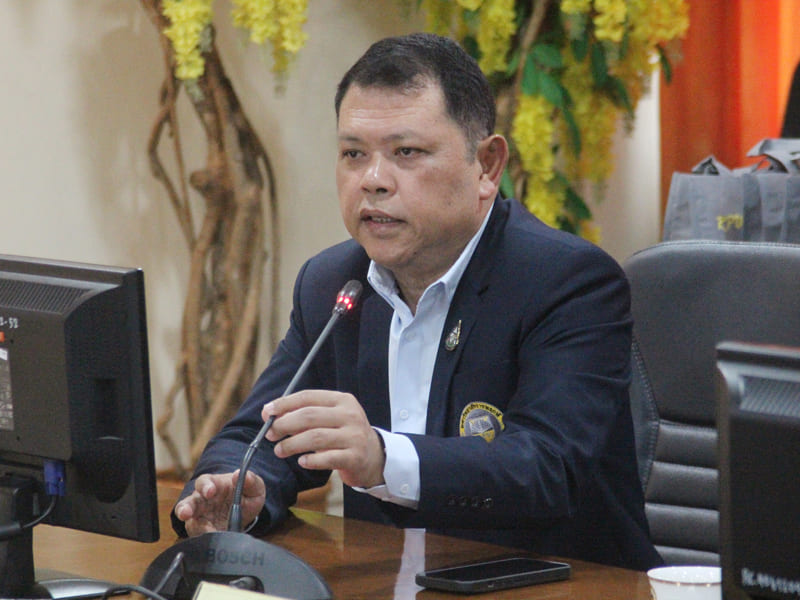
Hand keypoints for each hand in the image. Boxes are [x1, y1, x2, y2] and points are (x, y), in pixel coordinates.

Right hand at [173, 470, 265, 536]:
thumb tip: (239, 474)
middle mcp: (202, 500)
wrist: (245, 511)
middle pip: (187, 502)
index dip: (205, 486)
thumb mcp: (253, 486)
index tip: (210, 492)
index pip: (204, 482)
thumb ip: (250, 480)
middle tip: (186, 513)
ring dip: (192, 526)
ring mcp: (200, 516)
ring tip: (201, 531)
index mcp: (213, 484)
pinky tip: (215, 540)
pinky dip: (205, 538)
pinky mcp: (203, 531)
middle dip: (185, 508)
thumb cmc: (246, 493)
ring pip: (189, 521)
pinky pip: (200, 535)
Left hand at [262, 390, 385, 488]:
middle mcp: (350, 415)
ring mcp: (354, 436)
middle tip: (270, 434)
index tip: (266, 412)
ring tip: (279, 450)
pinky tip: (302, 461)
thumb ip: (306, 413)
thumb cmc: (344, 434)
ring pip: (315, 437)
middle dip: (284, 424)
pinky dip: (311, 460)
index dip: (284, 404)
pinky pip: (327, 458)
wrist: (374, 457)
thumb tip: (271, 414)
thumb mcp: (331, 417)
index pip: (308, 397)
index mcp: (342, 400)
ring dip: (292, 444)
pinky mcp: (355, 457)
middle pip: (309, 416)